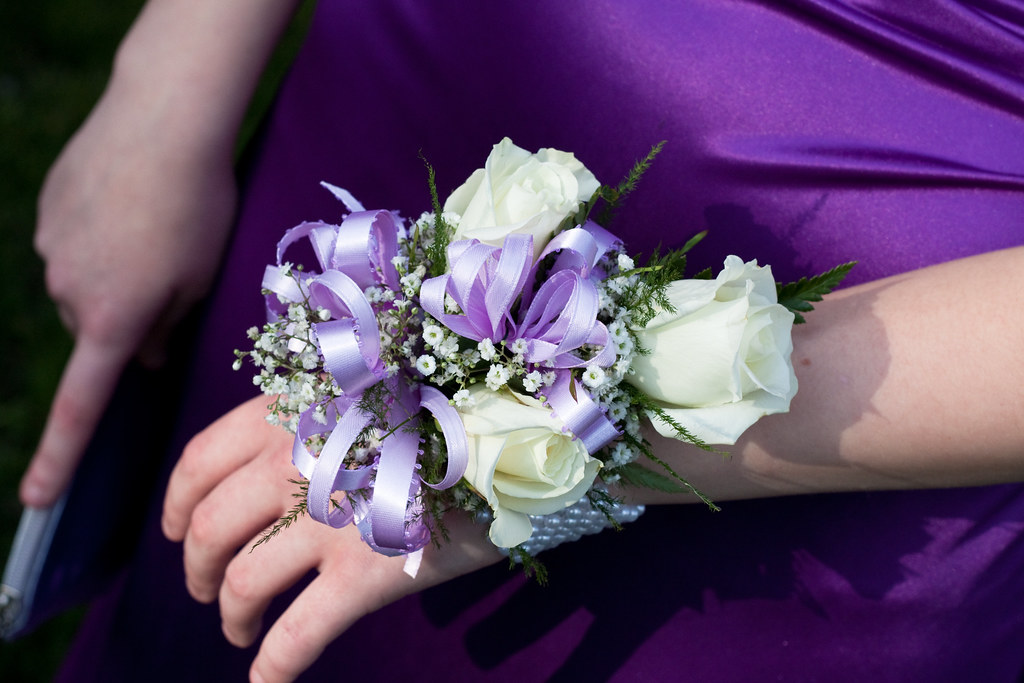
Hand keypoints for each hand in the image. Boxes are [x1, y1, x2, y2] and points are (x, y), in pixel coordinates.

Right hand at [19, 76, 236, 506]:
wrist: (163, 119)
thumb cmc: (199, 208)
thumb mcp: (202, 280)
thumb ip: (168, 329)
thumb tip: (144, 358)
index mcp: (113, 321)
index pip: (82, 407)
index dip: (59, 458)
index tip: (37, 502)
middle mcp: (69, 293)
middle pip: (101, 331)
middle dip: (132, 320)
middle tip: (174, 273)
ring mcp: (51, 250)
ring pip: (87, 286)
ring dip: (118, 274)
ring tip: (158, 227)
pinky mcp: (47, 213)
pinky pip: (75, 244)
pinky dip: (102, 238)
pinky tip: (132, 204)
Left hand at [162, 396, 502, 682]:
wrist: (521, 433)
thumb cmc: (447, 410)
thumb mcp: (368, 391)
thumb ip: (314, 419)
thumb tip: (275, 464)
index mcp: (291, 413)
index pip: (200, 461)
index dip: (176, 503)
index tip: (175, 531)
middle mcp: (297, 462)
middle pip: (208, 529)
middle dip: (194, 569)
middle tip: (204, 589)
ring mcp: (328, 520)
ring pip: (241, 583)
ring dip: (228, 616)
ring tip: (237, 631)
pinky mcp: (365, 574)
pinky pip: (297, 635)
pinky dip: (272, 667)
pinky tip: (264, 682)